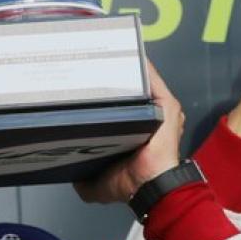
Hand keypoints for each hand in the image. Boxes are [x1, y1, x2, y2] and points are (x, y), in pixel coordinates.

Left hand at [74, 62, 186, 204]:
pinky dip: (142, 66)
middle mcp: (149, 118)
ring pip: (141, 82)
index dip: (102, 95)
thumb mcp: (99, 185)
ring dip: (126, 68)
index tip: (84, 85)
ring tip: (102, 56)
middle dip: (111, 79)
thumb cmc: (132, 185)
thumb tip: (73, 176)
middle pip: (130, 90)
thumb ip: (85, 180)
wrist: (150, 186)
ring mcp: (160, 110)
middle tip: (89, 67)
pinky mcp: (167, 105)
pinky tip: (126, 53)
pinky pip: (154, 80)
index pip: (118, 107)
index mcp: (135, 132)